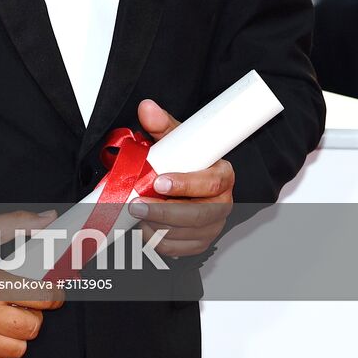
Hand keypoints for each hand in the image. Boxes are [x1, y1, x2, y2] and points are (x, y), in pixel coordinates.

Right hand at [0, 209, 63, 357]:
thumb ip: (18, 223)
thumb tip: (48, 218)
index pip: (43, 298)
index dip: (55, 295)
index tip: (54, 293)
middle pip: (34, 327)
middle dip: (34, 314)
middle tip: (24, 303)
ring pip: (18, 349)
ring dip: (17, 334)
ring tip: (6, 318)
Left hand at [128, 99, 233, 256]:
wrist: (185, 179)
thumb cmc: (183, 158)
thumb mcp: (176, 138)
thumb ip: (161, 123)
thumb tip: (147, 108)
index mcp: (222, 175)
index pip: (210, 183)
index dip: (185, 184)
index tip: (158, 181)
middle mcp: (222, 203)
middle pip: (198, 214)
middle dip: (163, 211)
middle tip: (136, 204)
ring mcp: (213, 225)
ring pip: (186, 234)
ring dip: (157, 226)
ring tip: (135, 213)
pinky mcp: (200, 242)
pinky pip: (179, 249)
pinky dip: (158, 241)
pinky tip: (143, 228)